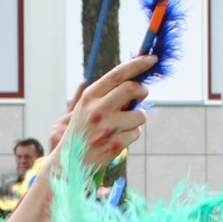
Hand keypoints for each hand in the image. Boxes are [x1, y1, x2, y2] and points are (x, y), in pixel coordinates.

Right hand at [62, 55, 155, 170]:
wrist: (70, 162)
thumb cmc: (83, 130)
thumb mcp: (87, 107)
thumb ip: (108, 93)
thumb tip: (136, 80)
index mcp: (90, 96)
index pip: (118, 74)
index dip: (137, 64)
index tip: (152, 59)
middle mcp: (97, 110)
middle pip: (132, 89)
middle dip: (142, 90)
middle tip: (142, 93)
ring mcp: (106, 128)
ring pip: (139, 114)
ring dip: (138, 118)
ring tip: (123, 125)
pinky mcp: (115, 145)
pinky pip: (136, 133)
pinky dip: (132, 135)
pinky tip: (118, 139)